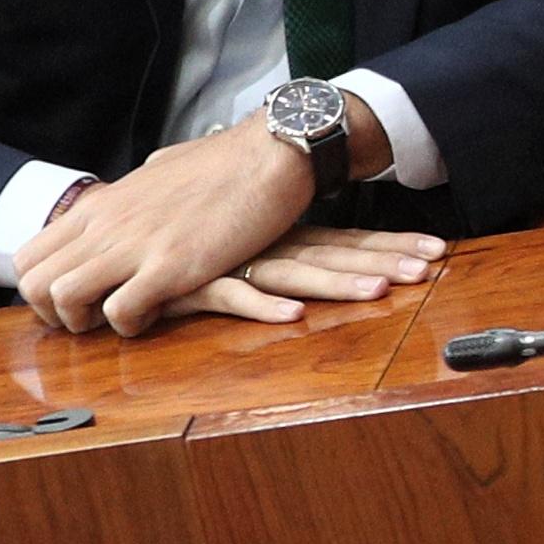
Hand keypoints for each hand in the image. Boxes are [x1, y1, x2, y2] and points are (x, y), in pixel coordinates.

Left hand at [13, 126, 319, 335]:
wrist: (267, 155)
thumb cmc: (224, 162)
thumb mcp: (159, 170)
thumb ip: (138, 188)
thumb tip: (140, 185)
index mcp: (99, 205)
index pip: (29, 257)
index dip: (43, 290)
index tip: (78, 299)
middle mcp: (105, 224)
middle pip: (34, 284)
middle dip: (56, 314)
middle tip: (93, 319)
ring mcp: (134, 245)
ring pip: (64, 298)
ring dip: (87, 323)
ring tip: (123, 319)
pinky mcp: (171, 266)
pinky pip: (120, 311)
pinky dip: (131, 325)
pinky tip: (158, 314)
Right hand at [161, 222, 448, 327]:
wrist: (105, 228)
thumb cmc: (179, 235)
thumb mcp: (237, 240)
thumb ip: (272, 245)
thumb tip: (314, 256)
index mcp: (278, 235)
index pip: (345, 239)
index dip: (390, 245)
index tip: (437, 250)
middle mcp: (263, 245)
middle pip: (335, 254)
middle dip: (385, 261)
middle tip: (433, 266)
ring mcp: (231, 261)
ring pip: (296, 272)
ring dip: (339, 283)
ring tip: (382, 290)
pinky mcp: (194, 281)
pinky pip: (233, 294)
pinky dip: (262, 306)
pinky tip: (293, 315)